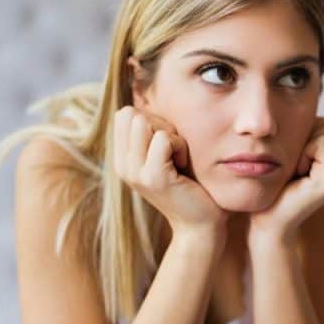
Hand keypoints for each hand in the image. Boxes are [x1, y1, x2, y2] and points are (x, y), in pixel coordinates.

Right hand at [113, 105, 226, 233]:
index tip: (166, 145)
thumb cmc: (190, 185)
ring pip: (145, 122)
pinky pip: (165, 139)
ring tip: (178, 159)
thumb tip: (147, 99)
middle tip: (174, 152)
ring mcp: (135, 173)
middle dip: (160, 125)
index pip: (124, 114)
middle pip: (132, 114)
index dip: (151, 120)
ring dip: (171, 134)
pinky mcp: (154, 178)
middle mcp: (123, 166)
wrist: (201, 224)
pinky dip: (180, 146)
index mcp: (122, 160)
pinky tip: (183, 166)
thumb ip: (152, 134)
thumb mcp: (165, 156)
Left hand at [248, 115, 323, 244]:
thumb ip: (311, 130)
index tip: (299, 157)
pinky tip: (298, 175)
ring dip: (306, 144)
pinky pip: (322, 144)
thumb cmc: (275, 183)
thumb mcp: (296, 149)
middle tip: (298, 163)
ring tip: (297, 170)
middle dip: (312, 134)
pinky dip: (304, 153)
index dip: (313, 131)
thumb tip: (313, 100)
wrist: (266, 218)